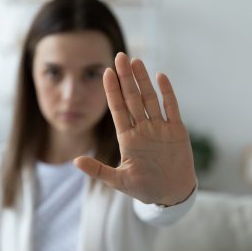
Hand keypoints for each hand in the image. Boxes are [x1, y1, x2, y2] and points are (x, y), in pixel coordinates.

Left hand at [74, 52, 195, 205]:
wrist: (171, 193)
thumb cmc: (144, 188)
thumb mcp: (119, 181)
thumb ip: (98, 170)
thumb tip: (75, 161)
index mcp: (127, 138)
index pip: (118, 109)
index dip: (112, 91)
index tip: (106, 72)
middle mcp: (142, 128)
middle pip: (132, 98)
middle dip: (126, 78)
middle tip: (120, 57)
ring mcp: (159, 127)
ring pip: (150, 98)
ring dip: (143, 80)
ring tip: (136, 61)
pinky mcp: (176, 130)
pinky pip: (172, 107)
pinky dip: (167, 92)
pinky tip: (161, 76)